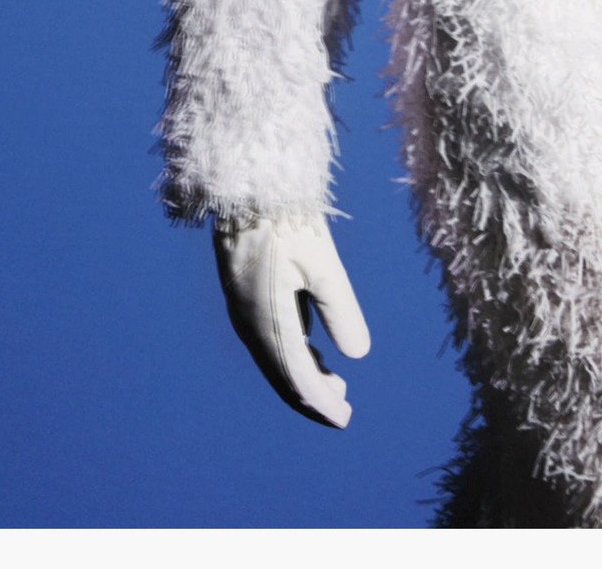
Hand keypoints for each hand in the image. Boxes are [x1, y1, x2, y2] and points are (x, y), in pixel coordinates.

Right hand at [213, 215, 369, 427]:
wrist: (245, 182)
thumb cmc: (287, 218)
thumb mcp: (322, 263)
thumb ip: (340, 310)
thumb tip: (357, 355)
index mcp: (266, 321)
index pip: (296, 378)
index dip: (321, 403)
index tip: (345, 419)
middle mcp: (249, 323)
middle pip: (281, 374)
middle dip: (312, 396)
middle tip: (344, 412)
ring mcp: (244, 309)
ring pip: (275, 357)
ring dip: (304, 375)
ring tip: (337, 385)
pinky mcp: (246, 293)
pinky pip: (269, 337)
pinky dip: (293, 352)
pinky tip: (314, 352)